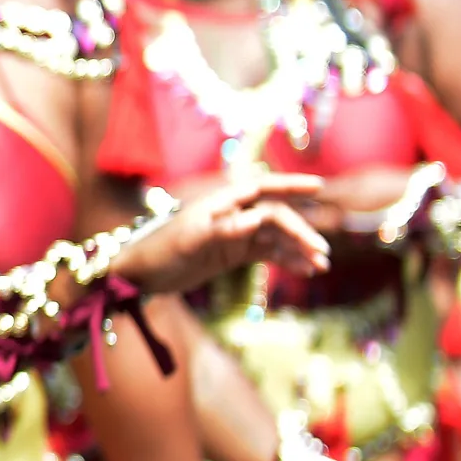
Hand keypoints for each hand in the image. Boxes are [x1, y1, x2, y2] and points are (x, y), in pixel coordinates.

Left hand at [117, 169, 330, 295]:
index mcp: (220, 202)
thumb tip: (259, 219)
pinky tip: (305, 270)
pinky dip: (287, 260)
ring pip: (276, 236)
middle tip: (320, 251)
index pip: (262, 187)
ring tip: (320, 265)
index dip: (290, 186)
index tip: (318, 187)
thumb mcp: (190, 241)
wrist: (139, 275)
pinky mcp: (234, 253)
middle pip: (275, 216)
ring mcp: (234, 234)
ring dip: (298, 248)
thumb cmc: (159, 251)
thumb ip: (224, 229)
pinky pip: (268, 253)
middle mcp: (231, 214)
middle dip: (300, 231)